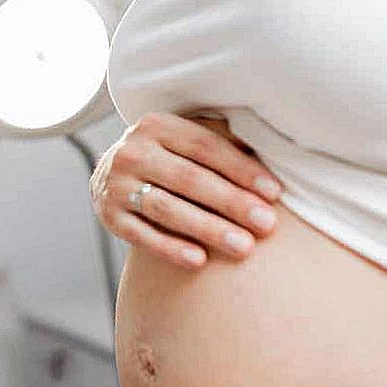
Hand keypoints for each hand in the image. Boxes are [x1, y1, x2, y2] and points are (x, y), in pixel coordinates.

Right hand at [91, 112, 282, 267]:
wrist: (111, 177)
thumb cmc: (169, 159)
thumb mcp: (187, 141)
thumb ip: (223, 142)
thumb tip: (277, 148)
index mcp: (156, 125)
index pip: (205, 146)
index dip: (241, 169)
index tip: (274, 193)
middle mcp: (131, 152)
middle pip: (188, 179)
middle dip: (231, 202)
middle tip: (267, 224)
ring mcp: (116, 186)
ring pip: (167, 208)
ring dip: (208, 228)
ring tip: (244, 247)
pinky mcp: (109, 217)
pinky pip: (142, 236)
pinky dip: (171, 248)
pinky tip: (200, 261)